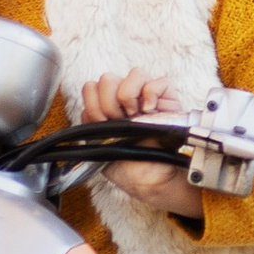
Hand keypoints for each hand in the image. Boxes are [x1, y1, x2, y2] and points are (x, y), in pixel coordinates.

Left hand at [79, 69, 192, 214]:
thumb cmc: (128, 166)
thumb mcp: (99, 148)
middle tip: (118, 121)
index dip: (94, 104)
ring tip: (135, 115)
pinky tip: (150, 111)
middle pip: (108, 78)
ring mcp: (147, 95)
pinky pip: (157, 81)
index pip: (90, 88)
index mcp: (106, 108)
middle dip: (109, 102)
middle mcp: (125, 98)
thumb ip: (90, 127)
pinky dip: (151, 94)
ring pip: (133, 74)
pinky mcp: (168, 98)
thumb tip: (85, 110)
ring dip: (129, 96)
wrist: (151, 180)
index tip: (102, 123)